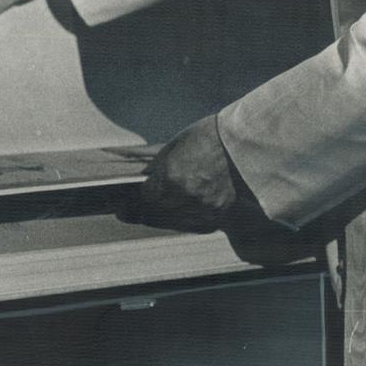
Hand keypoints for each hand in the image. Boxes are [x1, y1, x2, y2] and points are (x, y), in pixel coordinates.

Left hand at [134, 115, 237, 232]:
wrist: (245, 147)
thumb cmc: (210, 139)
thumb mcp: (176, 148)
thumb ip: (158, 167)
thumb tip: (143, 180)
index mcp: (170, 180)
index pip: (142, 201)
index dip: (129, 206)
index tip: (120, 209)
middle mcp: (184, 200)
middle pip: (154, 216)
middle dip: (140, 214)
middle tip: (128, 214)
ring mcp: (202, 211)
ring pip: (172, 223)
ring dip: (160, 219)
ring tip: (151, 213)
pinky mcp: (217, 217)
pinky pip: (192, 225)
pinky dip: (181, 221)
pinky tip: (175, 214)